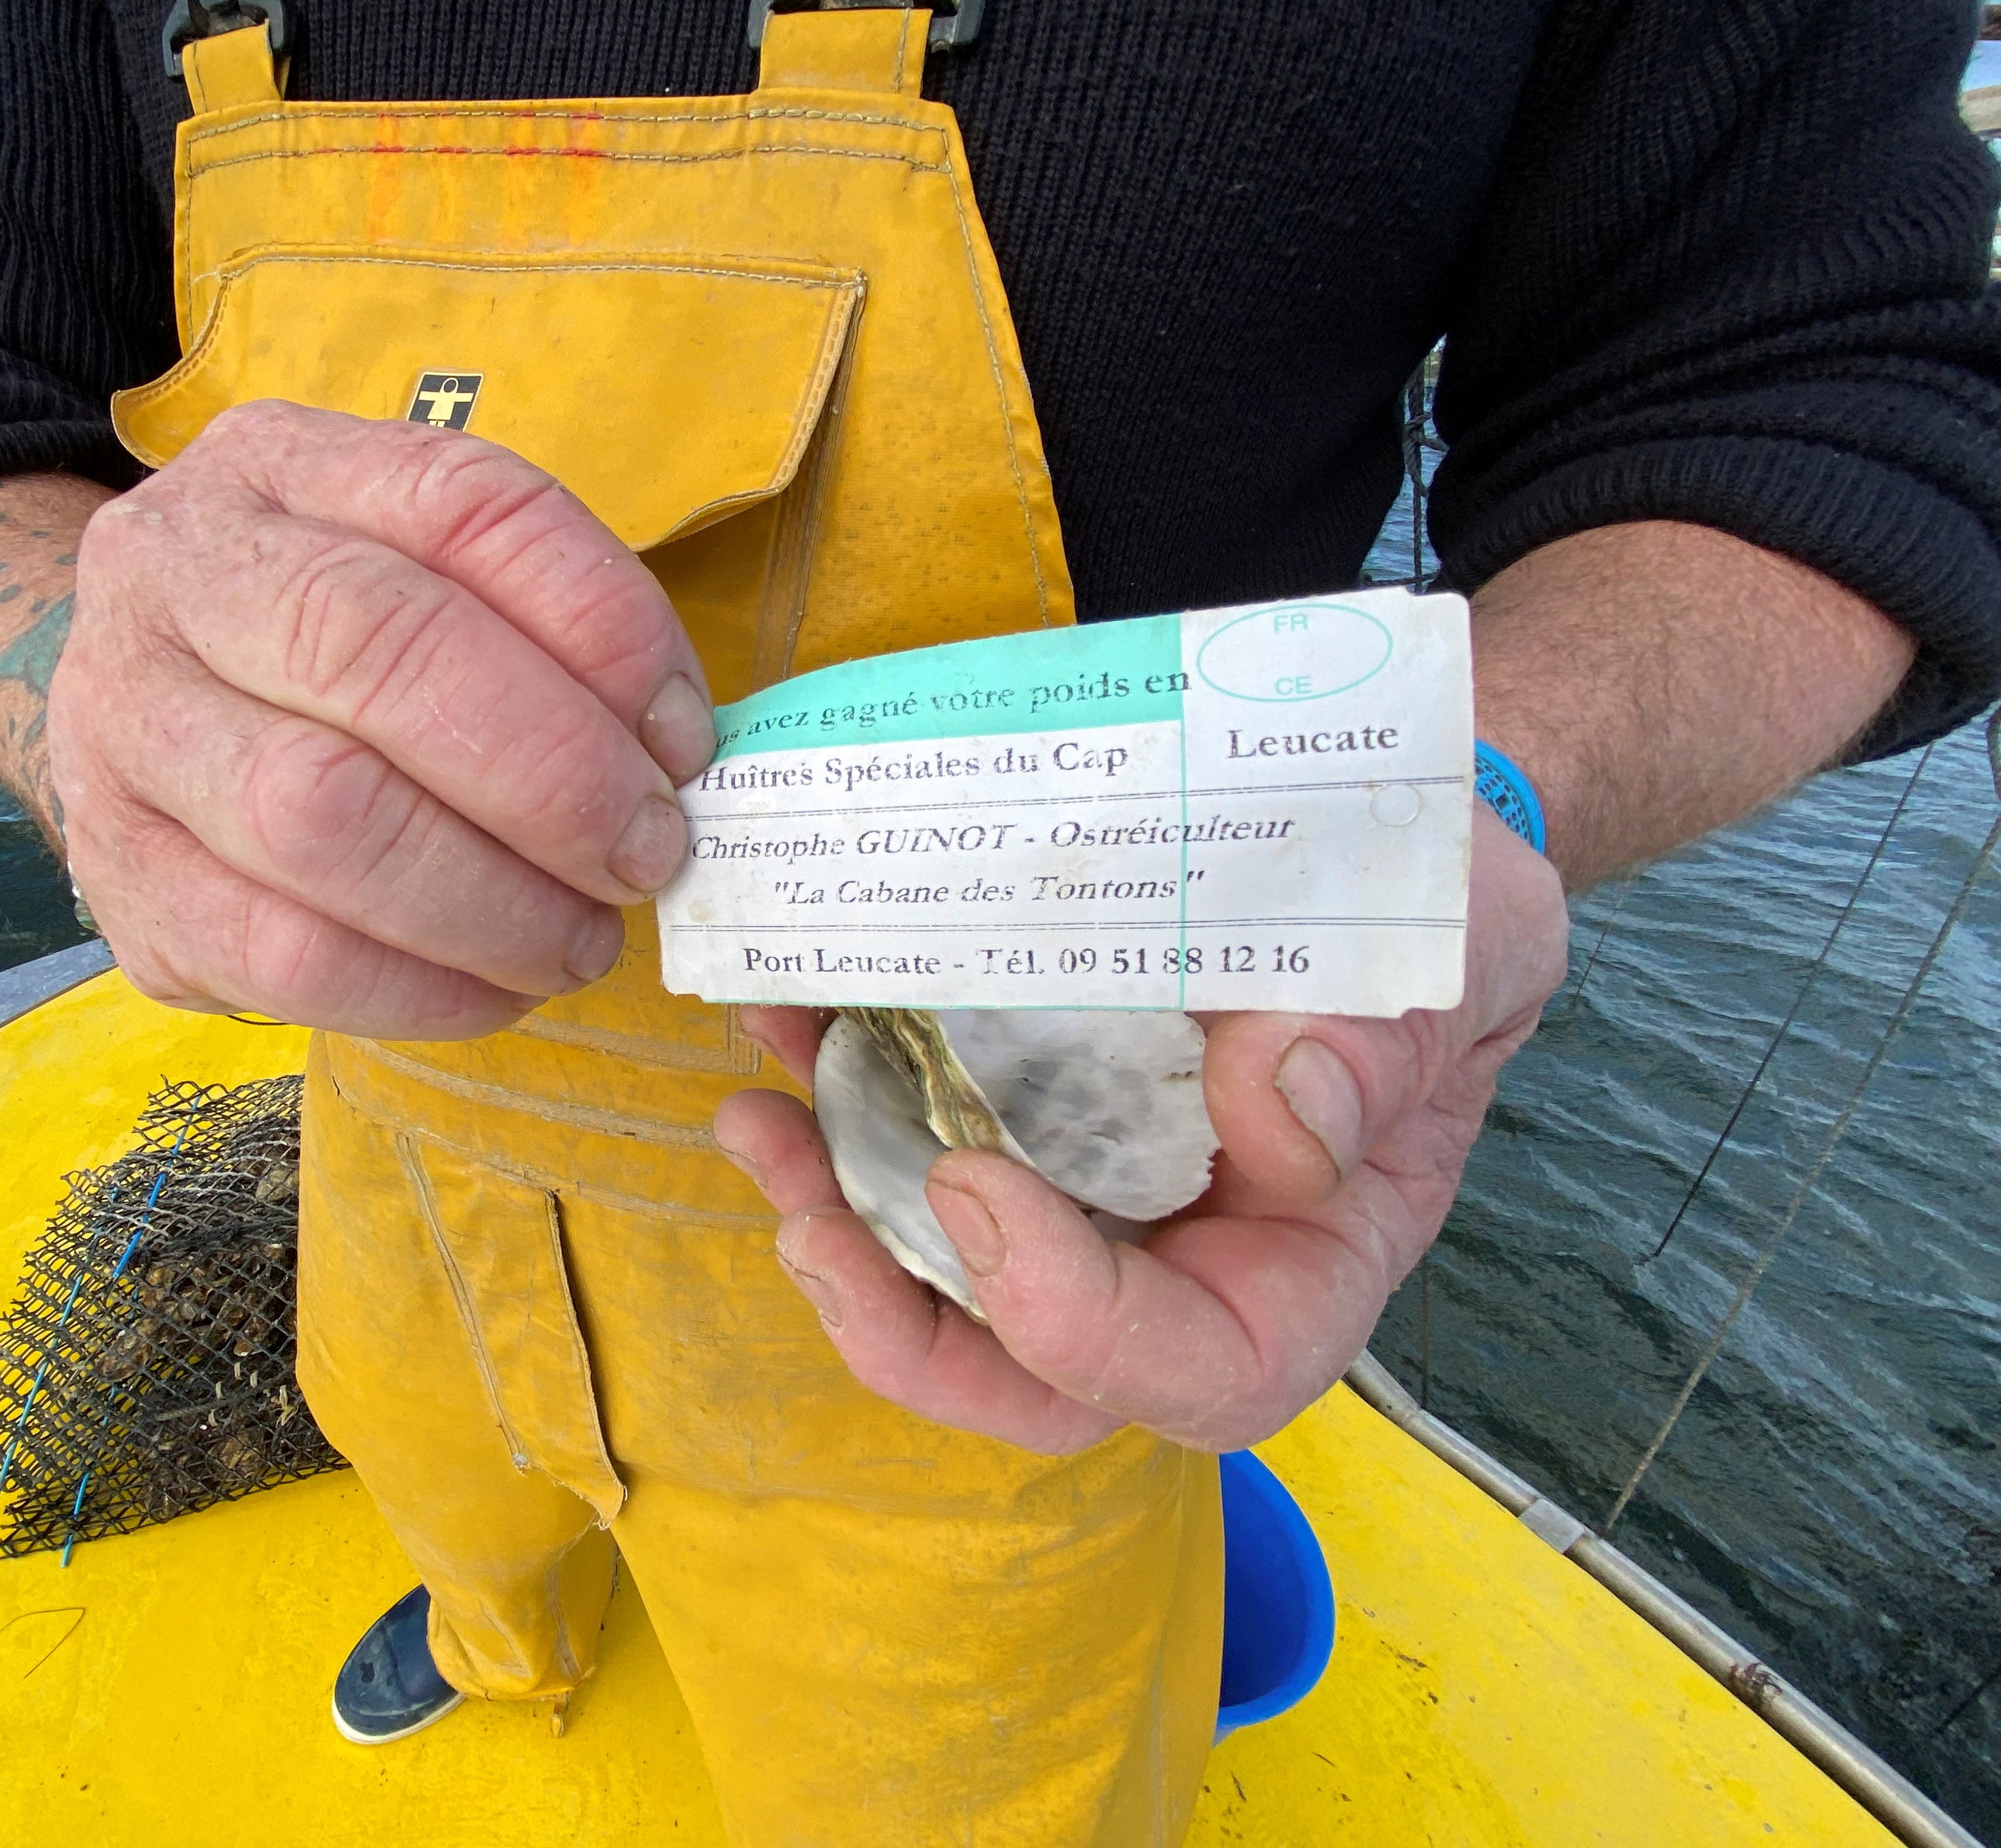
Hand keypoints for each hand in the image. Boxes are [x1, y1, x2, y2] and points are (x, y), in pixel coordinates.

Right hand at [49, 401, 714, 1036]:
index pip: (467, 506)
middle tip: (644, 855)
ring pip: (317, 818)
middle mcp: (173, 571)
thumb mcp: (427, 573)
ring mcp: (119, 724)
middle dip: (549, 776)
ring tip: (580, 937)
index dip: (603, 627)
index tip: (683, 738)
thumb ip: (549, 626)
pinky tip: (494, 987)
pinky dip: (420, 988)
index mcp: (277, 463)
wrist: (136, 706)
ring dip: (490, 903)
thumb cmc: (327, 647)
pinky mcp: (116, 878)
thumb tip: (671, 751)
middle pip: (374, 652)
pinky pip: (282, 956)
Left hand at [714, 802, 1567, 1452]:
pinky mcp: (1024, 1119)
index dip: (1075, 1325)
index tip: (981, 1188)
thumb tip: (1281, 1116)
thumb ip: (1390, 1040)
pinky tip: (790, 1023)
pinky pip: (917, 1150)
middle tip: (806, 1210)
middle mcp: (1184, 1263)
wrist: (1382, 843)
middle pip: (1027, 1376)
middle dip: (900, 1318)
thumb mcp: (1463, 949)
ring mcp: (1093, 1201)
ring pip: (943, 1277)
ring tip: (757, 1111)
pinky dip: (842, 1107)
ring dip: (831, 1209)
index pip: (1197, 1371)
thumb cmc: (1442, 913)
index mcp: (1306, 1264)